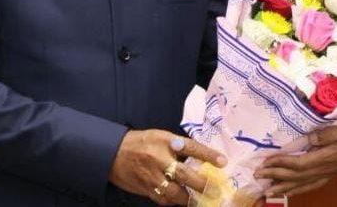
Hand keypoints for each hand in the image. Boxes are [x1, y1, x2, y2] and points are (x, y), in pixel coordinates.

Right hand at [109, 129, 226, 205]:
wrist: (113, 153)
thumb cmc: (141, 142)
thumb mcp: (160, 136)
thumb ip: (179, 146)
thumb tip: (200, 158)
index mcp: (165, 141)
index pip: (191, 147)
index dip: (208, 155)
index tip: (223, 162)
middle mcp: (159, 159)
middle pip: (184, 174)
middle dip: (202, 184)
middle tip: (215, 189)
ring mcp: (152, 176)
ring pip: (174, 192)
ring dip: (189, 198)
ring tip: (201, 200)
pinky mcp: (145, 189)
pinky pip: (163, 199)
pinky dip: (174, 202)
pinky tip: (182, 202)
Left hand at [255, 113, 336, 197]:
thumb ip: (329, 133)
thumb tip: (310, 138)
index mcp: (328, 156)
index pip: (300, 164)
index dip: (282, 164)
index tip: (266, 162)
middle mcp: (328, 167)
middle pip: (298, 176)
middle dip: (277, 177)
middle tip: (258, 177)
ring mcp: (331, 172)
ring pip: (305, 183)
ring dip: (286, 187)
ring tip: (269, 191)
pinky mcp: (334, 171)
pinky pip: (314, 183)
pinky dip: (300, 187)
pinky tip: (293, 189)